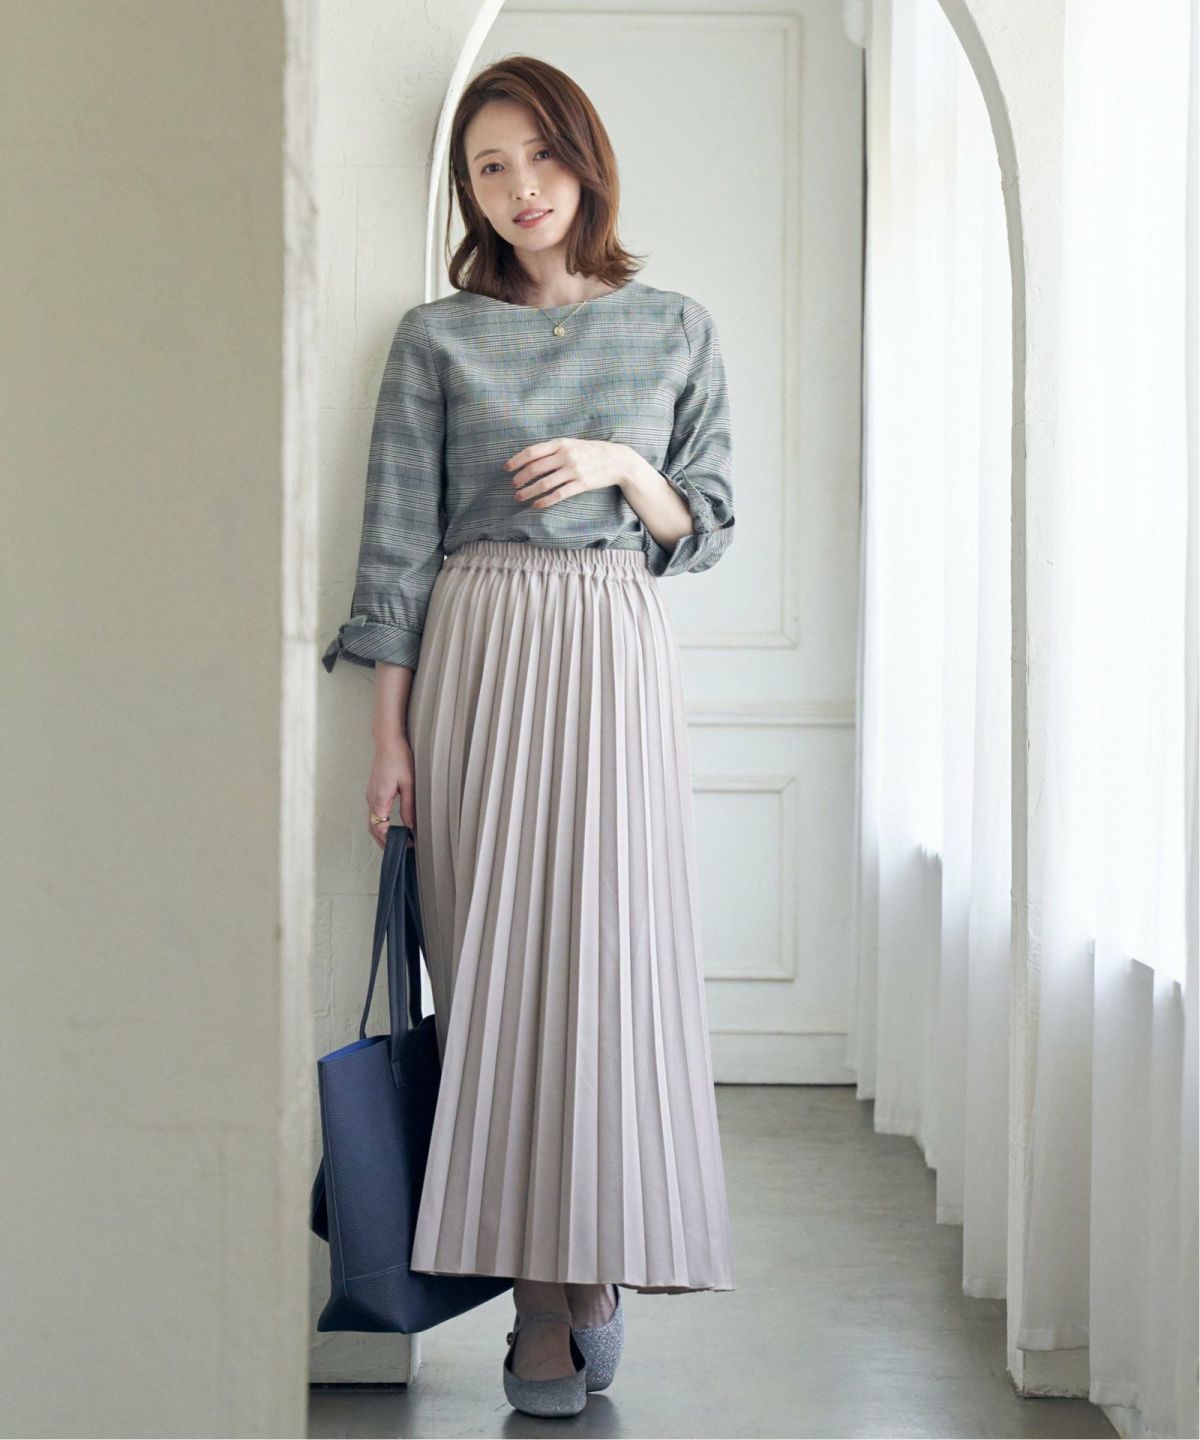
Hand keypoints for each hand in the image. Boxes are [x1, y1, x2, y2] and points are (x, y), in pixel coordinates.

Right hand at [365, 736, 416, 850]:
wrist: (387, 741)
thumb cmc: (399, 758)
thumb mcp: (409, 784)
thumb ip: (408, 807)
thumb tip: (411, 826)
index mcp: (379, 800)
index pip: (380, 830)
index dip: (391, 841)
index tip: (405, 845)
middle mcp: (371, 800)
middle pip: (373, 829)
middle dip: (384, 842)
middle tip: (400, 850)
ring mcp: (370, 795)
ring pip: (372, 821)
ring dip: (381, 834)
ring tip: (397, 841)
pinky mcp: (373, 791)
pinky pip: (374, 813)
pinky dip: (380, 824)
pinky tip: (391, 825)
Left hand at [504, 438, 632, 508]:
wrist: (617, 460)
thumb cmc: (591, 452)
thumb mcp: (572, 444)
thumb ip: (553, 450)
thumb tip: (529, 459)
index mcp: (561, 443)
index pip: (532, 452)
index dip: (516, 460)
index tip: (506, 469)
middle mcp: (566, 456)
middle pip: (535, 468)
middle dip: (520, 478)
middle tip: (513, 486)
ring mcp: (574, 470)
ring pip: (544, 483)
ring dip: (528, 491)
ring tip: (519, 497)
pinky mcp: (581, 484)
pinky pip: (559, 494)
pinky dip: (545, 500)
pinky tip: (536, 504)